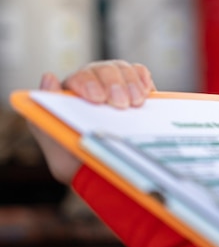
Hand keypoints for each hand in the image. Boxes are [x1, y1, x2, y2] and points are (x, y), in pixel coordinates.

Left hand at [29, 60, 155, 184]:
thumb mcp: (55, 143)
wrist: (104, 177)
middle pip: (103, 70)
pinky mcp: (134, 90)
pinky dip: (143, 79)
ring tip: (136, 103)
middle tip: (123, 104)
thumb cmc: (77, 163)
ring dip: (131, 83)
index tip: (98, 99)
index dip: (89, 84)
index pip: (79, 79)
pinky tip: (146, 92)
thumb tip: (48, 77)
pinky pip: (139, 72)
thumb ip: (45, 113)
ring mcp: (114, 86)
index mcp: (69, 96)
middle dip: (114, 84)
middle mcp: (91, 86)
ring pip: (122, 69)